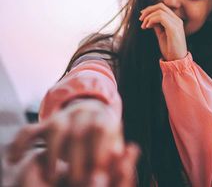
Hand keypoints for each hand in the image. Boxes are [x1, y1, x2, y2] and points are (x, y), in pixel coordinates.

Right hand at [7, 99, 139, 185]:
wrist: (91, 110)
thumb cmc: (105, 134)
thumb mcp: (115, 139)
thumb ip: (117, 149)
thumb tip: (121, 155)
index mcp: (102, 117)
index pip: (100, 129)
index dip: (98, 150)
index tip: (98, 172)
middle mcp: (82, 113)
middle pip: (77, 132)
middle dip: (76, 159)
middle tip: (77, 181)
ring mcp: (62, 117)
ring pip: (55, 129)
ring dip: (51, 154)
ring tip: (50, 177)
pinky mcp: (46, 123)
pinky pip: (30, 130)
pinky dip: (20, 142)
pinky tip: (13, 159)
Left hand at [139, 2, 186, 60]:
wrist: (177, 60)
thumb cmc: (170, 49)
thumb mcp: (161, 35)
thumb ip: (157, 26)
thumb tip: (149, 19)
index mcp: (175, 20)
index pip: (162, 7)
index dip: (150, 9)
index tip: (142, 16)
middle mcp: (177, 20)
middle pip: (161, 6)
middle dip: (148, 11)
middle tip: (140, 19)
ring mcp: (177, 24)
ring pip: (160, 11)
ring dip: (148, 17)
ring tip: (144, 26)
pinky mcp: (174, 29)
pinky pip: (161, 18)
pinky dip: (152, 20)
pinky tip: (147, 27)